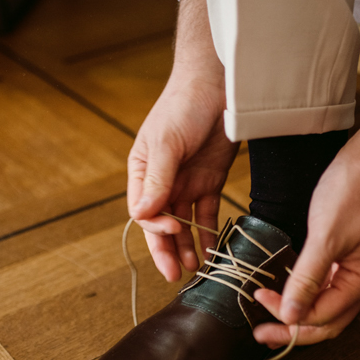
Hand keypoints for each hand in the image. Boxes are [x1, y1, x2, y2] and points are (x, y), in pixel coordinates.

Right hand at [127, 0, 238, 281]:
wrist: (217, 84)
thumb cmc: (182, 106)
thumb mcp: (167, 142)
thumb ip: (157, 180)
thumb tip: (143, 215)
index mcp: (142, 172)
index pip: (142, 211)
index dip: (156, 226)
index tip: (174, 226)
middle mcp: (162, 182)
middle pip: (161, 224)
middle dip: (168, 249)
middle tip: (175, 274)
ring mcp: (186, 183)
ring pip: (184, 224)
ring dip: (188, 246)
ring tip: (197, 269)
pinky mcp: (210, 181)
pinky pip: (207, 214)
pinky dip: (209, 233)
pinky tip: (214, 252)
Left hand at [252, 152, 359, 345]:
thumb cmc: (354, 192)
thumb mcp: (326, 237)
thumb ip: (307, 279)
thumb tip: (290, 315)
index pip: (322, 316)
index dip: (289, 315)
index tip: (261, 300)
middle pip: (327, 321)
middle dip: (293, 330)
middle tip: (261, 334)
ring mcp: (356, 269)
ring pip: (326, 306)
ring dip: (298, 315)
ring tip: (270, 320)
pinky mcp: (347, 256)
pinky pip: (326, 287)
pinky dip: (305, 294)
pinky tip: (288, 295)